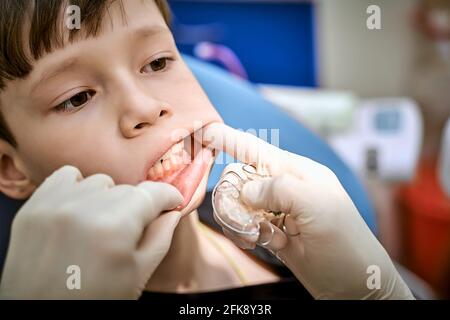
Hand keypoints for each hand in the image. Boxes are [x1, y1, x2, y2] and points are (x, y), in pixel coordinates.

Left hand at [0, 166, 182, 298]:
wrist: (42, 315)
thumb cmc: (95, 301)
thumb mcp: (138, 275)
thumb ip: (161, 237)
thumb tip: (172, 211)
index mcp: (116, 227)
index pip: (153, 193)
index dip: (168, 196)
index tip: (172, 202)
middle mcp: (84, 208)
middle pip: (128, 189)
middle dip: (136, 207)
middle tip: (129, 231)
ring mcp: (55, 205)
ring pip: (100, 182)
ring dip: (108, 198)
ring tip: (101, 225)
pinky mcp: (34, 206)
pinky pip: (67, 177)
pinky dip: (78, 188)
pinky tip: (80, 211)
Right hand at [202, 123, 413, 299]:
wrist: (356, 286)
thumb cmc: (346, 244)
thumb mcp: (318, 206)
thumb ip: (279, 188)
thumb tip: (246, 190)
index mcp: (297, 172)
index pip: (255, 149)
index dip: (228, 139)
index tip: (203, 131)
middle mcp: (285, 188)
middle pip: (240, 178)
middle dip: (233, 195)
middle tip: (244, 217)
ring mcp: (277, 212)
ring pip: (239, 204)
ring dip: (238, 219)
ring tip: (255, 235)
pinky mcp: (272, 233)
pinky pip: (244, 226)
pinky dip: (244, 233)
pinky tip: (261, 242)